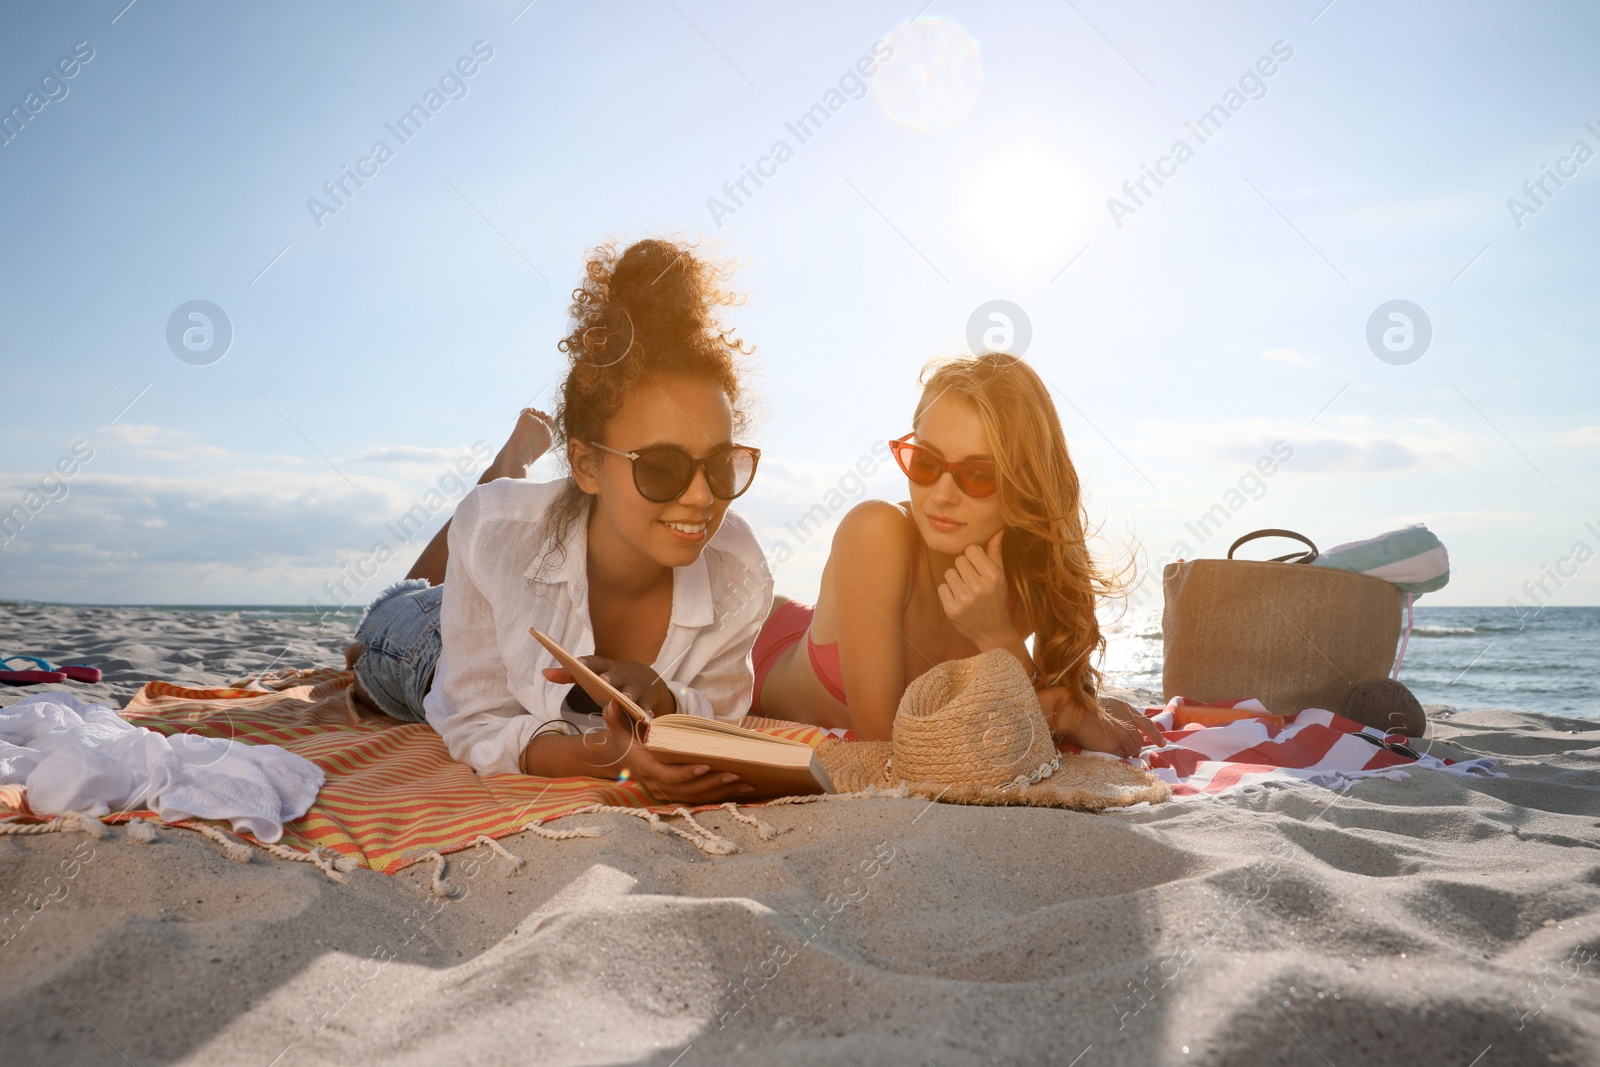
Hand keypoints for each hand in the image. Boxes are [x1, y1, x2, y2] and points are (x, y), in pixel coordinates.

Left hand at [543, 656, 670, 716]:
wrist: (645, 678)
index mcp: (606, 668)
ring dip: (629, 695)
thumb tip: (545, 672)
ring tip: (626, 699)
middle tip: (604, 680)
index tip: (577, 661)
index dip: (586, 662)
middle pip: (615, 676)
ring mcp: (636, 687)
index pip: (595, 662)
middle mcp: (622, 675)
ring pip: (632, 692)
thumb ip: (569, 675)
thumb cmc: (610, 679)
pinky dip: (646, 712)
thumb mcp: (592, 674)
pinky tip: (647, 718)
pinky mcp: (646, 700)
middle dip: (610, 678)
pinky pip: (646, 707)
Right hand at [597, 701, 753, 803]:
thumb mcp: (618, 727)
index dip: (687, 772)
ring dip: (721, 792)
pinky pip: (699, 799)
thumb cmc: (623, 740)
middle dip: (713, 783)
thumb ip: (616, 717)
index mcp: (647, 769)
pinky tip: (740, 790)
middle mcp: (657, 785)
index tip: (706, 764)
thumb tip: (613, 702)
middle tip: (736, 773)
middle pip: (688, 790)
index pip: (669, 776)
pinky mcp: (676, 795)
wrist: (618, 760)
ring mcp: (667, 793)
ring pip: (697, 797)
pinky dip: (720, 796)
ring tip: (746, 784)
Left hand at [937, 530, 1016, 648]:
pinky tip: (960, 600)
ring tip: (967, 591)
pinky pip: (942, 587)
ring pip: (949, 573)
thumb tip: (997, 530)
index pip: (971, 550)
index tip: (979, 568)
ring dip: (956, 580)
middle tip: (973, 582)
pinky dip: (949, 592)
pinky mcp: (952, 610)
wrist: (994, 632)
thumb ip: (995, 552)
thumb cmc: (997, 600)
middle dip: (965, 569)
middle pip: (959, 560)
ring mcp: (965, 599)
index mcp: (993, 576)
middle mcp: (979, 587)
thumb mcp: (1001, 576)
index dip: (974, 557)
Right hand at [1038, 688, 1161, 757]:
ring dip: (1126, 754)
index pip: (1146, 723)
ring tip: (1115, 754)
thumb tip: (1124, 730)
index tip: (1162, 744)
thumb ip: (1118, 716)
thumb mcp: (1106, 706)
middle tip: (1129, 755)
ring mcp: (1122, 734)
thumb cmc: (1083, 709)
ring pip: (1130, 750)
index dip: (1155, 735)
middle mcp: (1127, 721)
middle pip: (1138, 741)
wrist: (1073, 713)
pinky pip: (1121, 756)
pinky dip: (1118, 758)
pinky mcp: (1115, 745)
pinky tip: (1111, 757)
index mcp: (1126, 709)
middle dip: (1135, 749)